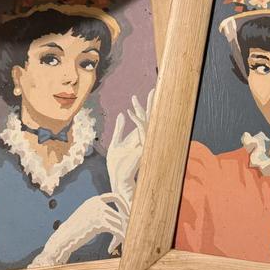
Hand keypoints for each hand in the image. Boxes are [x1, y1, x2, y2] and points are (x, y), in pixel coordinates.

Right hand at [28, 193, 128, 267]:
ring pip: (119, 223)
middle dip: (121, 226)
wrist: (62, 240)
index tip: (128, 213)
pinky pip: (117, 231)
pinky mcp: (100, 223)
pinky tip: (110, 249)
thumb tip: (120, 216)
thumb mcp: (87, 216)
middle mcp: (97, 204)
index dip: (123, 204)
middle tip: (122, 236)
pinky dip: (118, 239)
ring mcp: (99, 212)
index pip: (114, 197)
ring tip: (116, 244)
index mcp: (94, 200)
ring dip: (119, 235)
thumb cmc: (74, 231)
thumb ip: (101, 212)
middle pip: (118, 214)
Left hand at [107, 89, 154, 207]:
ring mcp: (145, 142)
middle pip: (150, 117)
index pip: (143, 118)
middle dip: (151, 104)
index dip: (142, 106)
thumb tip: (123, 114)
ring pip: (147, 122)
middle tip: (154, 90)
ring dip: (142, 109)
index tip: (140, 95)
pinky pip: (141, 130)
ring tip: (136, 98)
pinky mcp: (143, 146)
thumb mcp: (115, 142)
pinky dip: (136, 120)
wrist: (118, 179)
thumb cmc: (117, 165)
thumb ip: (119, 128)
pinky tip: (129, 111)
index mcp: (138, 136)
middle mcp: (144, 138)